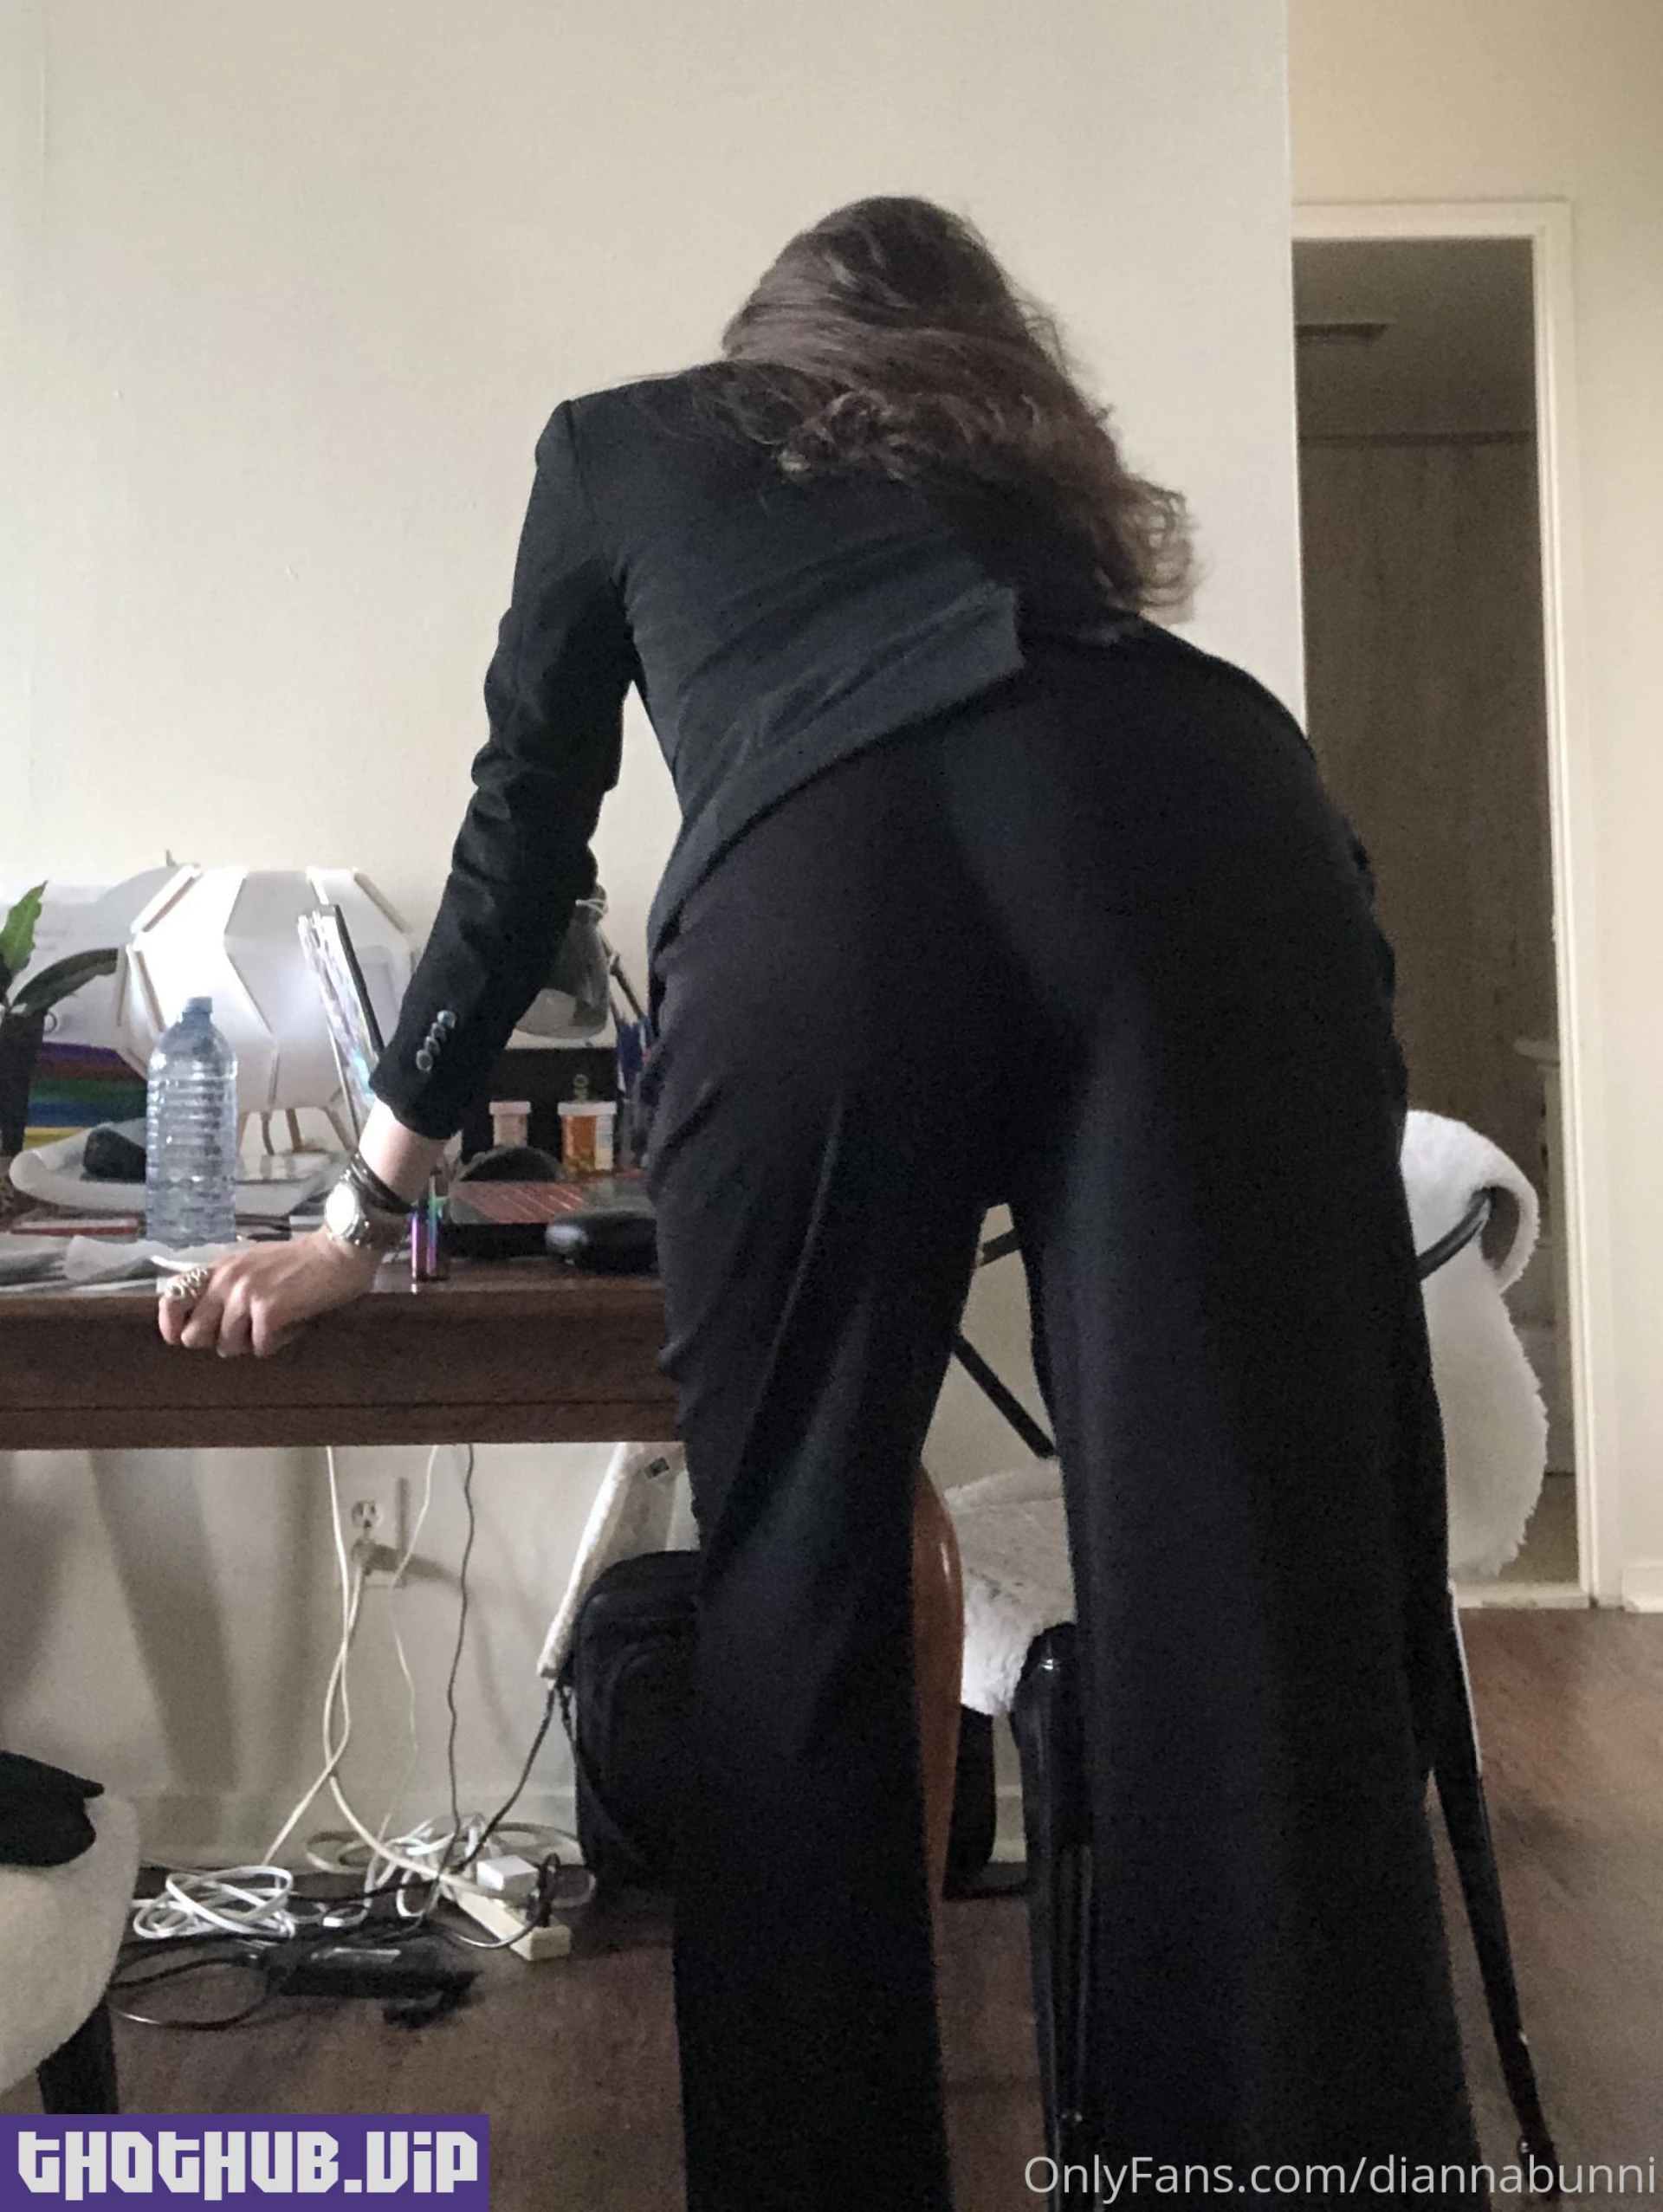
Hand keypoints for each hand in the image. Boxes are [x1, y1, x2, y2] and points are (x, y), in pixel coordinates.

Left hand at [157, 1230, 383, 1358]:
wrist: (339, 1252)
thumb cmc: (301, 1263)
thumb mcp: (252, 1266)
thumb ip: (226, 1287)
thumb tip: (205, 1324)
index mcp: (219, 1268)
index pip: (172, 1298)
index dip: (171, 1326)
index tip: (185, 1337)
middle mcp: (226, 1280)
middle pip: (194, 1336)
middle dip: (219, 1342)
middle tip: (247, 1332)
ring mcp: (246, 1295)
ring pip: (228, 1347)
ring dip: (253, 1343)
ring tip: (275, 1323)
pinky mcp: (269, 1311)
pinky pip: (260, 1347)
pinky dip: (277, 1343)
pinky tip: (292, 1324)